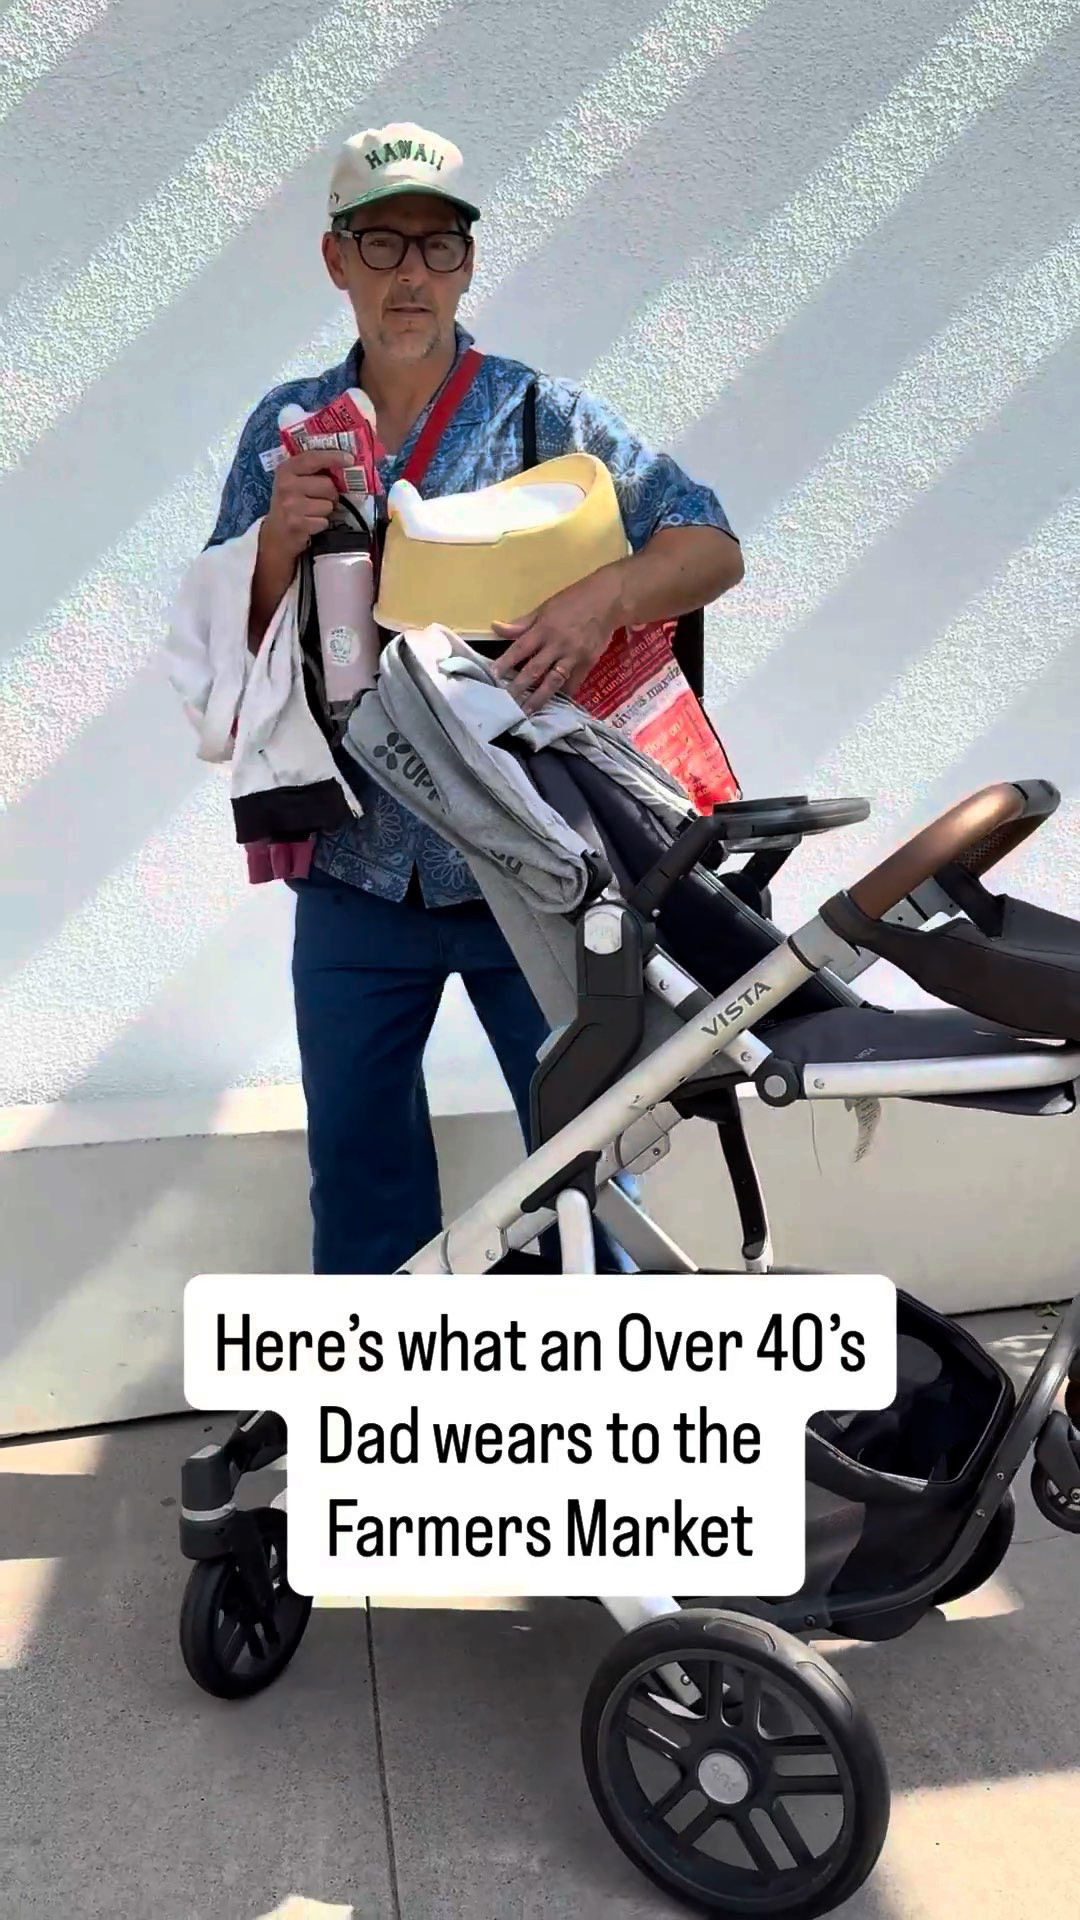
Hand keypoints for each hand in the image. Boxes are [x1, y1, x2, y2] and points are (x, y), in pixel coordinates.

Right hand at [264, 449, 341, 561]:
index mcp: (285, 470)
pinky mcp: (297, 525)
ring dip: (325, 511)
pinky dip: (321, 524)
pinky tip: (309, 524)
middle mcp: (286, 486)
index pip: (313, 458)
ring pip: (328, 505)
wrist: (276, 535)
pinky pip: (324, 522)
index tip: (350, 459)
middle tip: (321, 499)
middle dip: (331, 494)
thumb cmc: (290, 505)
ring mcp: (290, 506)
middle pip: (327, 484)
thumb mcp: (293, 482)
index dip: (333, 457)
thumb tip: (342, 464)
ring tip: (312, 513)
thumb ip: (311, 471)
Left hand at [491, 570, 622, 714]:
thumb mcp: (545, 607)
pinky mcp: (588, 663)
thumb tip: (496, 627)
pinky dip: (563, 695)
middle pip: (534, 670)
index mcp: (544, 629)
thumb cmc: (573, 601)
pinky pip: (573, 683)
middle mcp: (557, 644)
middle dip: (519, 688)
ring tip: (527, 712)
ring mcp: (574, 656)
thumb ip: (522, 623)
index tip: (492, 677)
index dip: (505, 663)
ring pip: (553, 681)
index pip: (520, 649)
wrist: (608, 600)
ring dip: (539, 698)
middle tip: (506, 703)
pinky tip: (554, 706)